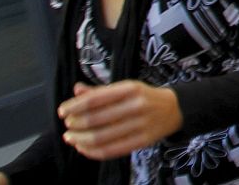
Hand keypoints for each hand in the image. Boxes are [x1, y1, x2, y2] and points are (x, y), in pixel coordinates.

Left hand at [58, 80, 181, 160]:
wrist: (176, 108)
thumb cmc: (144, 97)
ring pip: (101, 137)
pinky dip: (92, 152)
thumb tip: (76, 90)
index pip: (95, 99)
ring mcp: (141, 124)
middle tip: (67, 126)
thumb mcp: (126, 88)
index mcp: (130, 88)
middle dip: (75, 124)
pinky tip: (84, 148)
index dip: (74, 106)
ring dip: (80, 140)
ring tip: (71, 138)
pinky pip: (112, 150)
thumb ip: (100, 91)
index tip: (62, 112)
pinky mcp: (143, 141)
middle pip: (96, 119)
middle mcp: (136, 105)